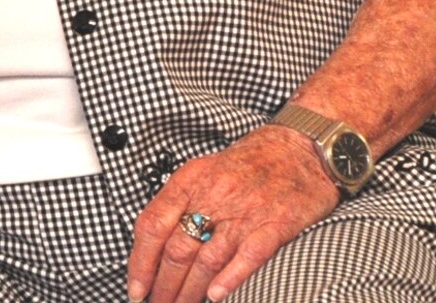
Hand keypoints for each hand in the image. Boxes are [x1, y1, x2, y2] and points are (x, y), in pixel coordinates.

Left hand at [127, 128, 340, 302]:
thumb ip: (181, 202)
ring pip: (206, 259)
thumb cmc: (250, 163)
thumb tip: (155, 242)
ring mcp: (245, 211)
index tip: (135, 286)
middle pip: (177, 248)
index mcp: (189, 181)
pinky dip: (231, 278)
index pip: (152, 224)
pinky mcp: (276, 223)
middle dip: (163, 284)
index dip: (140, 260)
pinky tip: (217, 295)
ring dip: (190, 290)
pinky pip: (249, 255)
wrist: (299, 148)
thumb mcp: (204, 171)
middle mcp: (213, 195)